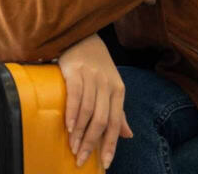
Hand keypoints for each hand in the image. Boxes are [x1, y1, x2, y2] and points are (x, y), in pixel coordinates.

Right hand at [58, 33, 132, 169]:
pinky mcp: (75, 71)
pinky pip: (75, 95)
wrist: (83, 37)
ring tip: (73, 147)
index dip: (111, 144)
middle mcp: (107, 85)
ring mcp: (91, 78)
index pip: (116, 123)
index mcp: (118, 91)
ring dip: (80, 132)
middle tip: (82, 159)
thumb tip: (128, 136)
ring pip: (88, 111)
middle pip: (102, 120)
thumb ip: (118, 112)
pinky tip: (68, 127)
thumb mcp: (111, 88)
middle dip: (92, 143)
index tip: (105, 163)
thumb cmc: (97, 66)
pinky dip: (72, 113)